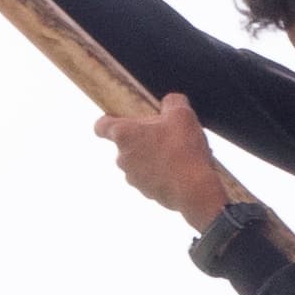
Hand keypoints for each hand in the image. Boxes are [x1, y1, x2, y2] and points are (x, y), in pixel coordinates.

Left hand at [100, 93, 233, 228]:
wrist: (194, 189)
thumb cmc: (183, 148)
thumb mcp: (182, 113)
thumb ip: (172, 101)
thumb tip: (170, 103)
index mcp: (123, 134)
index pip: (101, 126)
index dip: (108, 120)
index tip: (121, 119)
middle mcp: (122, 157)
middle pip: (125, 144)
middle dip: (142, 138)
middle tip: (164, 134)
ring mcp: (132, 178)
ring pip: (138, 162)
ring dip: (152, 157)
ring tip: (176, 154)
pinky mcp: (146, 193)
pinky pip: (150, 178)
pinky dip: (161, 174)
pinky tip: (180, 170)